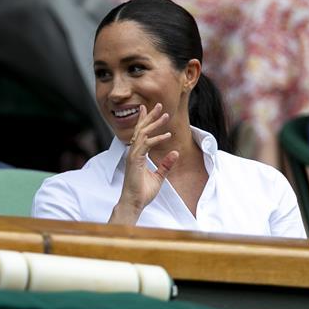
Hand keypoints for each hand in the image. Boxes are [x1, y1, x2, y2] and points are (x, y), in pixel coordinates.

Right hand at [109, 104, 178, 224]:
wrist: (134, 203)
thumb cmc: (143, 192)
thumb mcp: (159, 176)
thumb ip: (166, 164)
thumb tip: (175, 152)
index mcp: (137, 154)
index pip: (141, 133)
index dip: (146, 121)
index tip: (151, 110)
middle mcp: (134, 152)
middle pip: (141, 129)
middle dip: (150, 116)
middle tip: (159, 105)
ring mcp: (133, 155)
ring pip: (143, 133)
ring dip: (154, 123)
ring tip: (165, 115)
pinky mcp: (135, 160)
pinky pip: (146, 145)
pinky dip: (157, 139)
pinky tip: (166, 135)